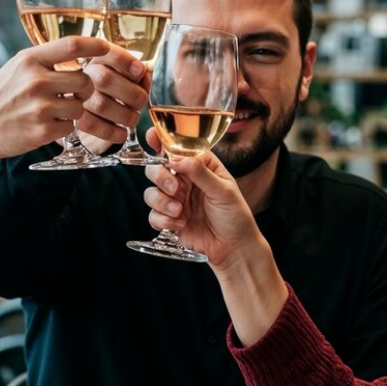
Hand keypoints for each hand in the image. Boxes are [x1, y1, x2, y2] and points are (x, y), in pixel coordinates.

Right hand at [0, 36, 109, 162]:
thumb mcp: (16, 68)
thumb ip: (45, 61)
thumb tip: (82, 52)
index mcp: (30, 60)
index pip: (72, 45)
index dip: (96, 45)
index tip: (107, 48)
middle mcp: (36, 80)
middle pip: (85, 80)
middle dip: (85, 88)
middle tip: (74, 93)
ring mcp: (40, 107)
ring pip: (80, 106)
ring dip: (73, 110)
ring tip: (54, 111)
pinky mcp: (43, 131)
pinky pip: (70, 126)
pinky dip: (63, 127)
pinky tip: (46, 124)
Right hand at [76, 44, 149, 152]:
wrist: (89, 113)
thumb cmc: (115, 90)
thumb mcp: (127, 76)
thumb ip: (138, 74)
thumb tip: (144, 75)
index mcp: (97, 59)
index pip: (107, 52)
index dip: (126, 61)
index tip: (141, 71)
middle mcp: (83, 75)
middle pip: (105, 78)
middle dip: (131, 93)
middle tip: (140, 102)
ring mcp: (76, 98)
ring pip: (101, 105)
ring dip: (125, 115)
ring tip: (132, 118)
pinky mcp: (75, 119)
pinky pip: (93, 126)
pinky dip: (113, 132)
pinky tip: (122, 132)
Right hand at [142, 129, 265, 272]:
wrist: (233, 248)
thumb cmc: (235, 216)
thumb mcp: (224, 190)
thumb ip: (201, 172)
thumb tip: (177, 159)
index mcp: (200, 167)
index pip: (178, 149)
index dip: (162, 141)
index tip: (152, 137)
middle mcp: (184, 181)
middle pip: (156, 168)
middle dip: (161, 177)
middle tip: (176, 189)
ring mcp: (175, 200)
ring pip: (151, 192)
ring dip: (161, 202)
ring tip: (179, 212)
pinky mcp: (169, 219)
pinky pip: (152, 215)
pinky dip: (163, 220)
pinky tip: (179, 224)